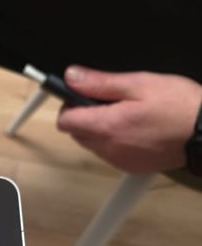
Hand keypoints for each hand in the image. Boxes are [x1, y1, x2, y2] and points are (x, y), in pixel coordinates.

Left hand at [57, 66, 201, 172]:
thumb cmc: (179, 107)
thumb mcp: (139, 83)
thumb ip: (100, 83)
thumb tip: (73, 78)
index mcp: (107, 127)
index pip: (66, 121)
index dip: (70, 105)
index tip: (80, 95)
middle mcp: (109, 149)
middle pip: (77, 133)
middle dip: (86, 116)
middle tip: (110, 101)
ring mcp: (119, 160)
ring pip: (92, 144)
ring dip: (100, 129)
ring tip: (127, 114)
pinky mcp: (130, 167)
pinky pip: (109, 153)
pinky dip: (114, 141)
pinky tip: (134, 128)